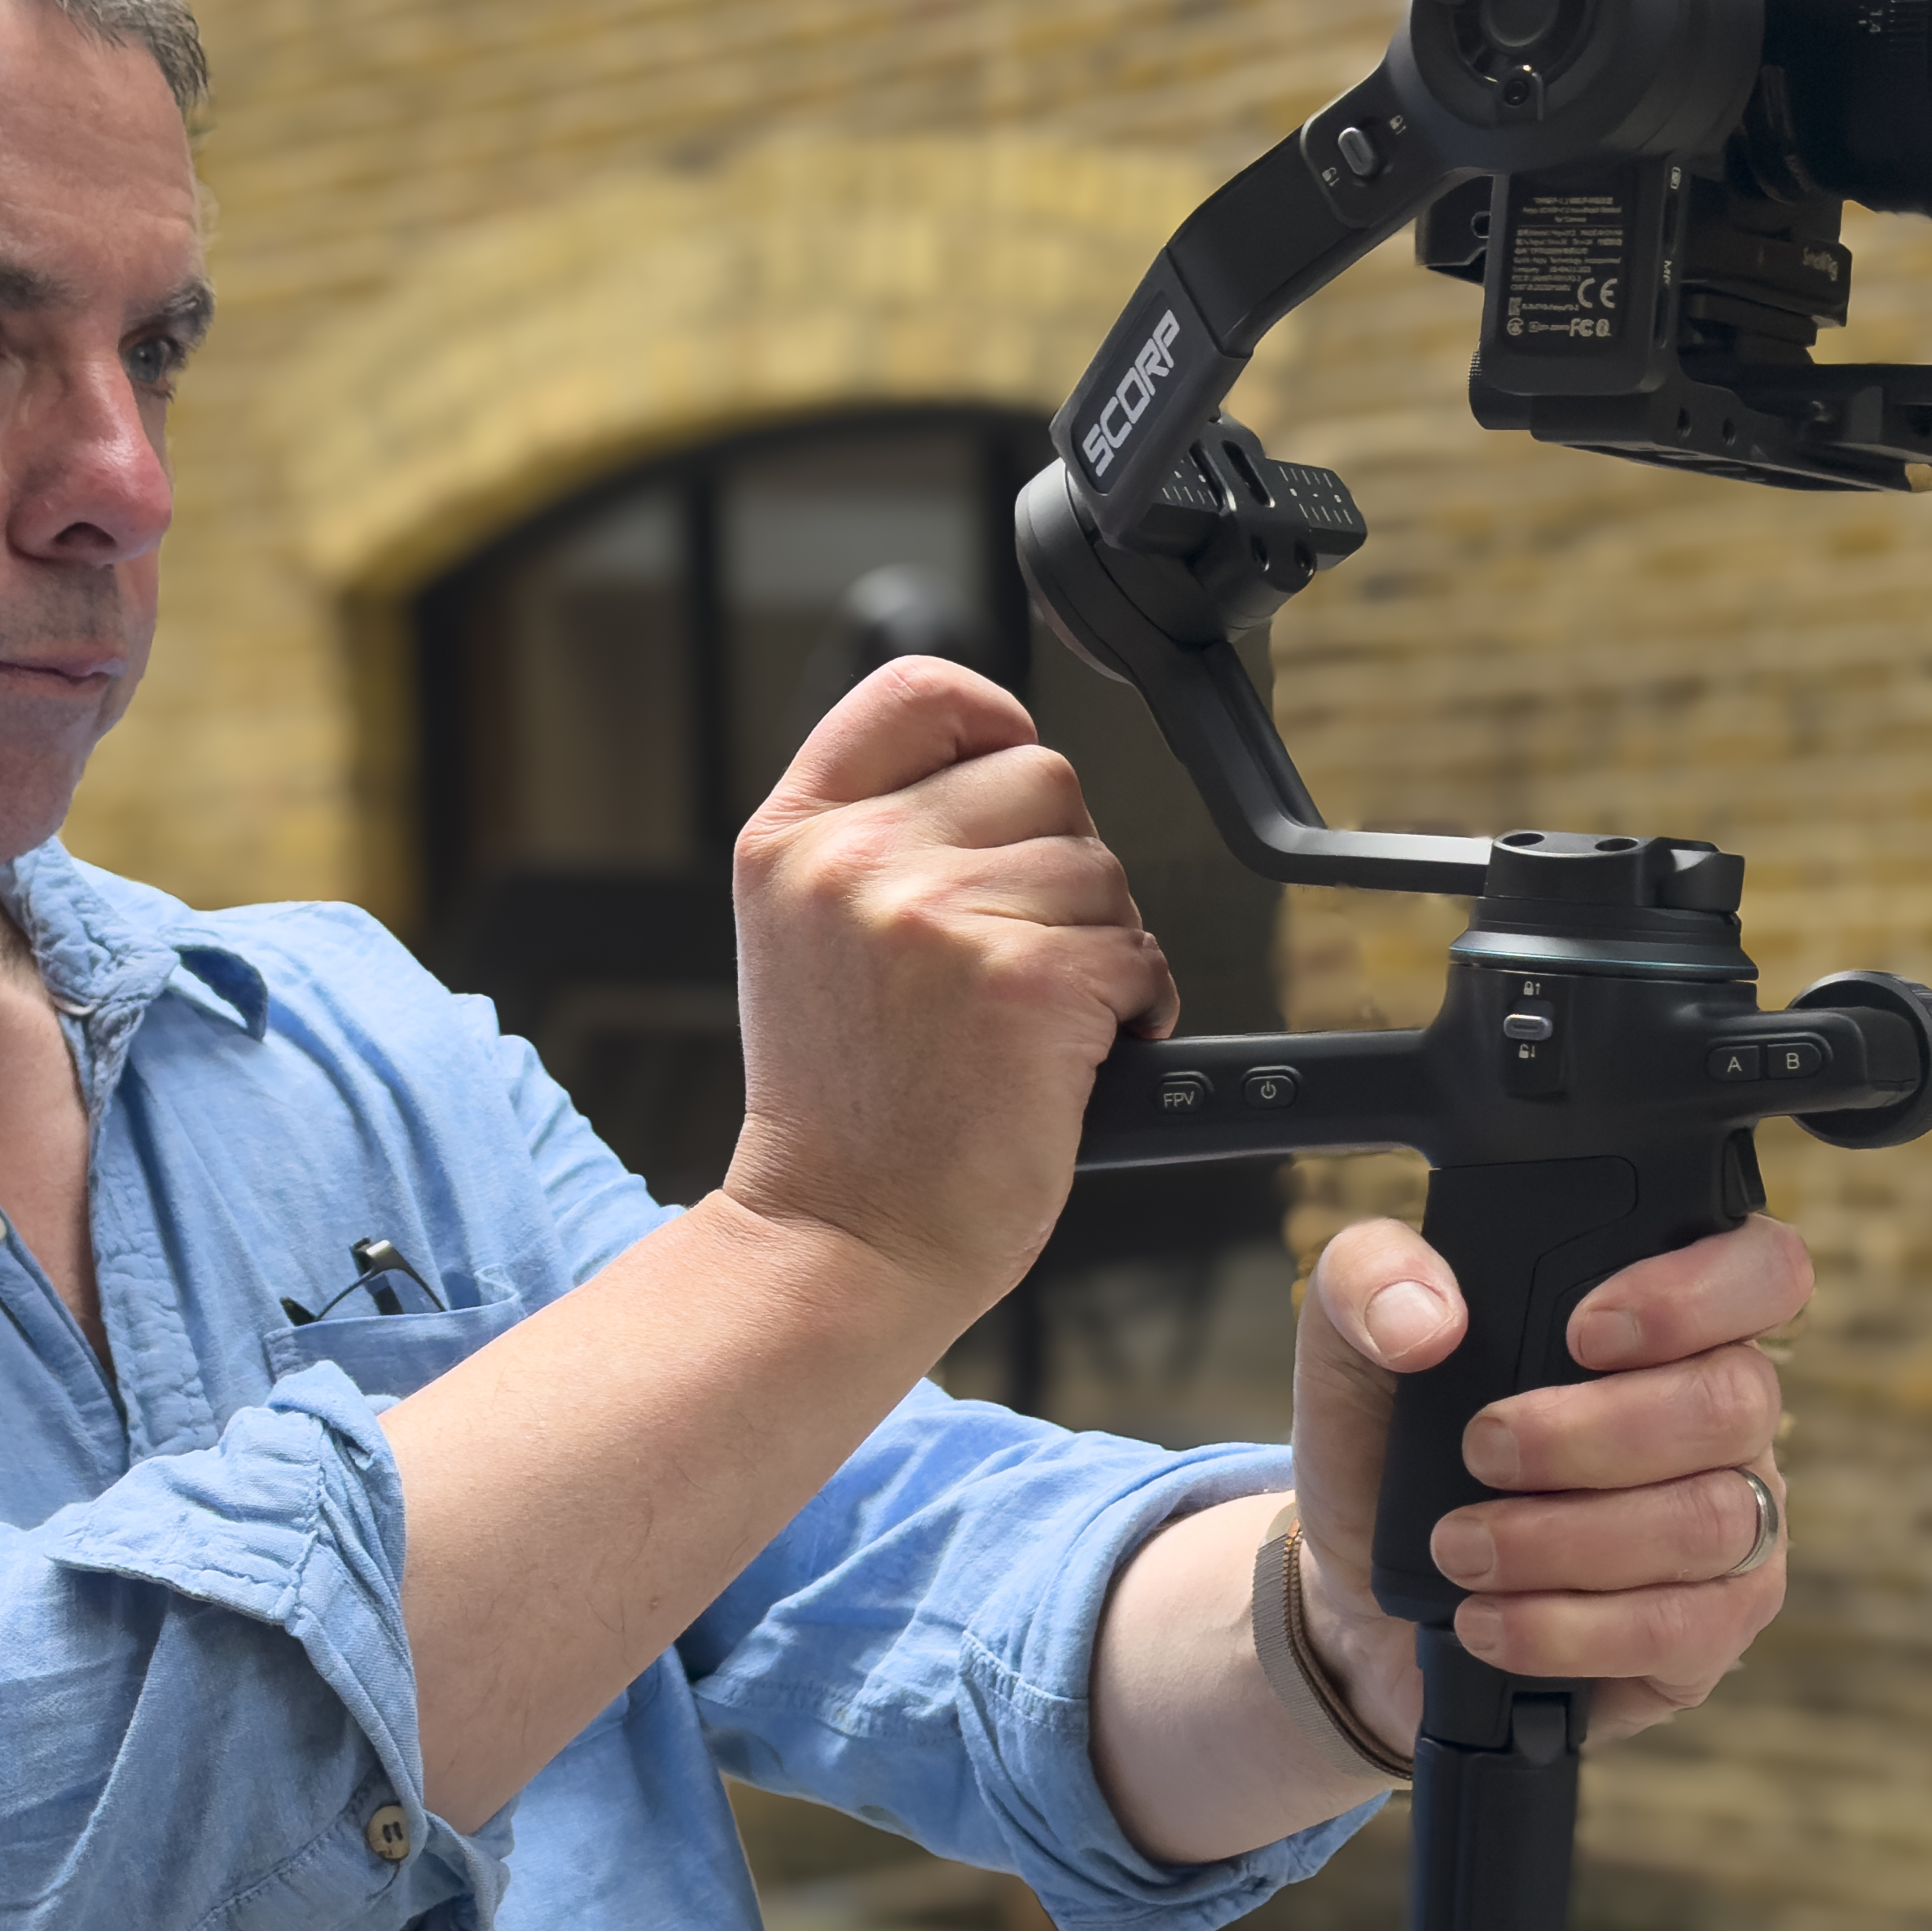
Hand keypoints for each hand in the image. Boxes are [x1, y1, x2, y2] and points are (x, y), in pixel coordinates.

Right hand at [711, 659, 1177, 1318]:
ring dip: (1101, 942)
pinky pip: (1138, 951)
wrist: (842, 1238)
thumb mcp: (806, 939)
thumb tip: (1005, 764)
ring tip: (1034, 1020)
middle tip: (1018, 954)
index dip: (990, 717)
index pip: (916, 691)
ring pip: (1101, 869)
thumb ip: (879, 839)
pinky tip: (1072, 1057)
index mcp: (793, 839)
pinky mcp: (1026, 983)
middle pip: (1042, 777)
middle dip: (1061, 862)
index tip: (1006, 767)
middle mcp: (857, 862)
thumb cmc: (846, 1111)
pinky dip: (1135, 1005)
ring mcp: (937, 917)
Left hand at [1284, 1214, 1807, 1755]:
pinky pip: (1685, 1629)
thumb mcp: (1351, 1341)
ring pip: (1712, 1521)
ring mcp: (1733, 1525)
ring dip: (1567, 1539)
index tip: (1583, 1330)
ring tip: (1459, 1548)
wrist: (1362, 1591)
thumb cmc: (1389, 1444)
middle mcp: (1721, 1416)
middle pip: (1732, 1404)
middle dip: (1592, 1433)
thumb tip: (1428, 1317)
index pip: (1763, 1269)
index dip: (1698, 1292)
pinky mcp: (1710, 1629)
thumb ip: (1371, 1278)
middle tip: (1481, 1449)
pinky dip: (1572, 1628)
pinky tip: (1492, 1620)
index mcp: (1667, 1319)